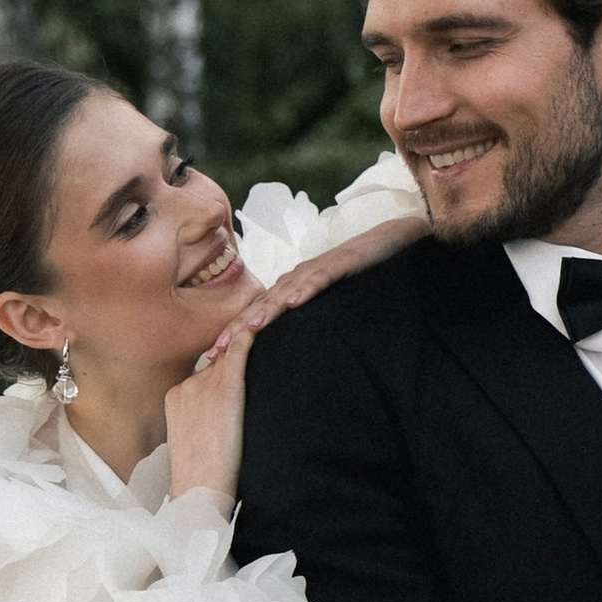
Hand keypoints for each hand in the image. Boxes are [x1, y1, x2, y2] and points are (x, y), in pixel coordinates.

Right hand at [165, 321, 248, 506]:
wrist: (199, 492)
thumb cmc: (203, 479)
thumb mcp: (197, 443)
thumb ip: (207, 421)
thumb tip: (226, 420)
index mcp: (176, 397)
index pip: (206, 370)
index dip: (225, 359)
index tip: (240, 349)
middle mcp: (187, 385)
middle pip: (218, 361)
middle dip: (237, 350)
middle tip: (261, 326)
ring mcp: (202, 385)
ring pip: (230, 357)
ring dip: (247, 342)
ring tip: (268, 320)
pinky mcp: (223, 390)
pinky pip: (238, 352)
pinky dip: (250, 335)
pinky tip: (263, 322)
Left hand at [190, 213, 430, 379]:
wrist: (387, 243)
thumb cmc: (357, 277)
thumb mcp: (328, 305)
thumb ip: (309, 322)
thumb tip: (294, 351)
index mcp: (292, 290)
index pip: (258, 315)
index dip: (235, 335)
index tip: (213, 359)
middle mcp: (297, 279)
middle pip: (261, 305)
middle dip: (237, 328)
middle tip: (214, 352)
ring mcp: (316, 270)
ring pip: (284, 292)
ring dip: (264, 310)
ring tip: (246, 329)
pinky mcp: (338, 264)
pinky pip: (318, 278)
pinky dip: (305, 289)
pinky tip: (293, 302)